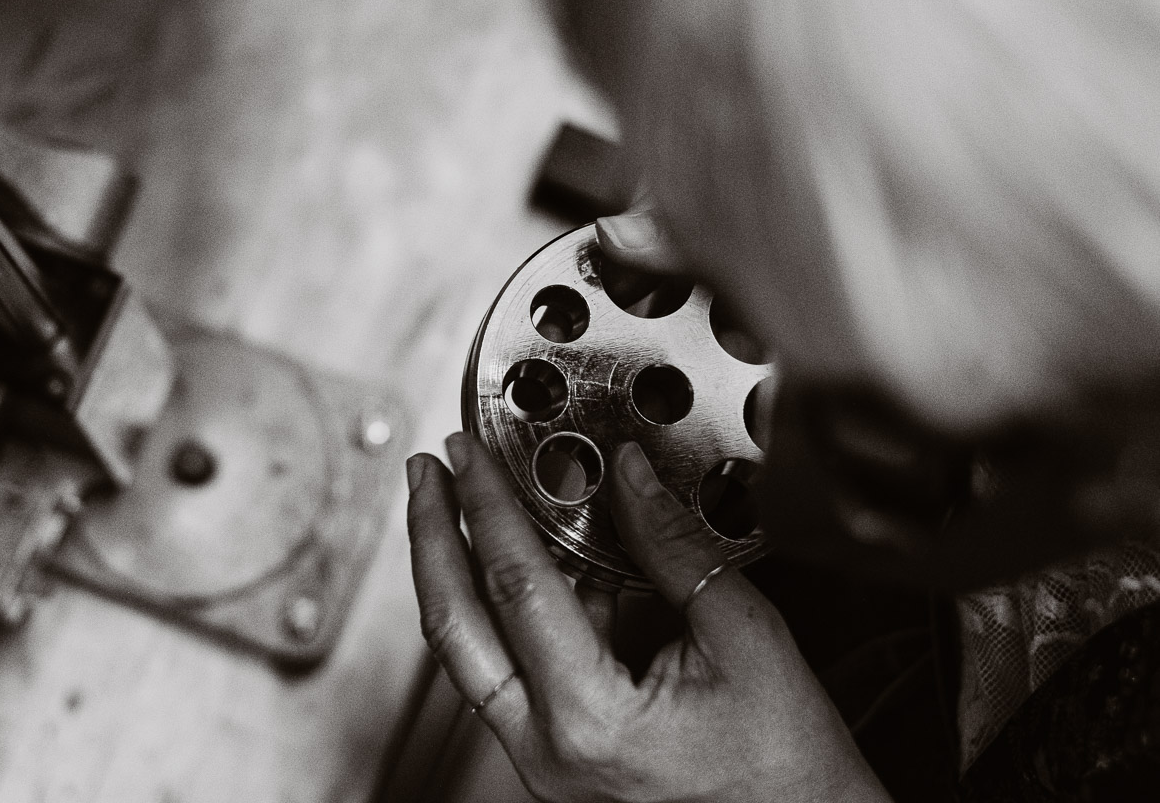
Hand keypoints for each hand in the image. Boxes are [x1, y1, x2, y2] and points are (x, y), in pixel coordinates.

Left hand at [406, 433, 890, 802]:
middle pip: (454, 625)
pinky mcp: (554, 756)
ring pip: (469, 651)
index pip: (514, 585)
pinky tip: (520, 560)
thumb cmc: (787, 763)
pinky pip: (505, 671)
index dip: (486, 505)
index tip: (469, 453)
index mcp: (591, 721)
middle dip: (432, 536)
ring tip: (459, 505)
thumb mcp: (743, 635)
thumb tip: (628, 474)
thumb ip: (673, 548)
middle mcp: (548, 751)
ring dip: (458, 571)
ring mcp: (543, 760)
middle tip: (429, 471)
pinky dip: (504, 610)